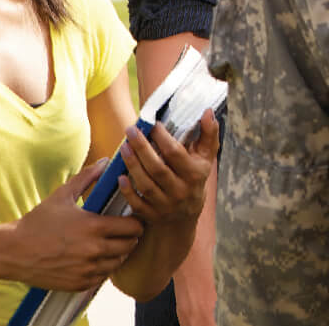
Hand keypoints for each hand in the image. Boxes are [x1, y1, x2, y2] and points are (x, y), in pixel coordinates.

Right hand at [7, 160, 146, 291]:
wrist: (13, 251)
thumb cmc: (37, 221)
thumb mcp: (62, 195)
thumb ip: (87, 177)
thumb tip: (105, 162)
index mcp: (95, 226)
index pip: (134, 227)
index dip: (135, 222)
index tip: (129, 220)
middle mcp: (95, 250)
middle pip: (130, 245)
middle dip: (129, 238)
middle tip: (120, 233)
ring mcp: (88, 269)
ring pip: (118, 263)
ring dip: (117, 254)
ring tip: (107, 245)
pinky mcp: (80, 283)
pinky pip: (103, 277)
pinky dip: (102, 269)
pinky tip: (93, 259)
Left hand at [116, 110, 219, 227]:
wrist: (185, 216)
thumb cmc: (195, 177)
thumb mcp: (206, 157)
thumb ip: (209, 133)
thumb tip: (208, 112)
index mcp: (195, 174)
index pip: (175, 154)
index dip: (162, 137)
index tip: (153, 124)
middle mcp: (181, 191)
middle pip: (158, 168)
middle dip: (142, 147)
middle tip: (130, 130)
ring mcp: (165, 205)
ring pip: (146, 185)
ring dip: (132, 165)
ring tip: (124, 146)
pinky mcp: (151, 215)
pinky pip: (137, 204)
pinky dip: (128, 191)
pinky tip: (120, 176)